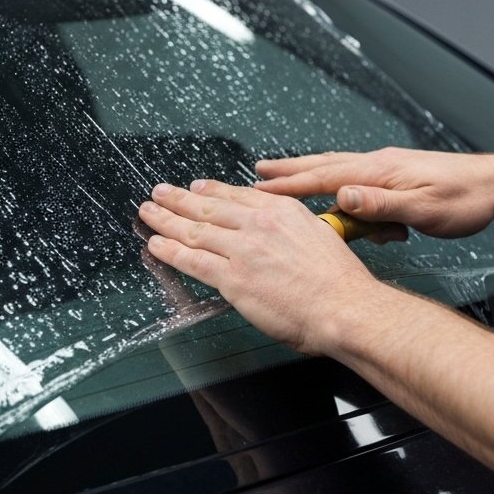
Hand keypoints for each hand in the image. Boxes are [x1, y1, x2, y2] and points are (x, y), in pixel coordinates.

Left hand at [138, 179, 382, 354]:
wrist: (345, 306)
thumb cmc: (340, 282)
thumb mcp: (319, 236)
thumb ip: (293, 232)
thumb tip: (278, 241)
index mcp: (282, 211)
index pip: (237, 196)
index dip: (212, 190)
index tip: (197, 187)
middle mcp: (259, 224)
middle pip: (209, 207)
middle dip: (179, 198)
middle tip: (160, 191)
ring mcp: (243, 249)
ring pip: (194, 230)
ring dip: (165, 219)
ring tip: (148, 212)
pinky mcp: (233, 278)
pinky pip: (192, 260)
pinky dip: (170, 251)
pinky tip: (156, 244)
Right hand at [255, 147, 493, 238]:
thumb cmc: (464, 200)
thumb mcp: (423, 210)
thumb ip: (381, 206)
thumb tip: (342, 198)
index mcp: (380, 173)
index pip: (325, 178)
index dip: (290, 186)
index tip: (260, 190)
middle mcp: (378, 164)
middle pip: (324, 165)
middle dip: (289, 170)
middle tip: (258, 172)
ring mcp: (386, 166)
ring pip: (337, 167)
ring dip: (307, 171)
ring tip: (281, 175)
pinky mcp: (395, 172)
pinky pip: (354, 174)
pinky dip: (331, 177)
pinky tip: (330, 187)